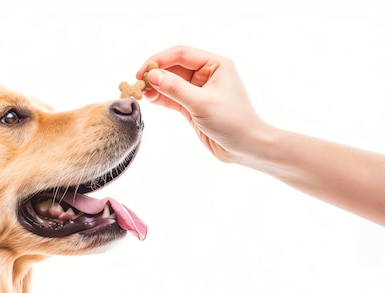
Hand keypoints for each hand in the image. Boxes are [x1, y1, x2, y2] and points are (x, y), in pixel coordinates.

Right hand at [137, 45, 271, 163]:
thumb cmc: (233, 121)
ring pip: (171, 83)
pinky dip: (161, 98)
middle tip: (138, 84)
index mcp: (215, 64)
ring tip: (142, 93)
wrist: (247, 147)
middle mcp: (207, 74)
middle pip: (174, 67)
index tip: (143, 72)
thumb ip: (175, 88)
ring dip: (156, 87)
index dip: (159, 60)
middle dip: (156, 74)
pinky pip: (173, 97)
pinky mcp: (193, 106)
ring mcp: (199, 91)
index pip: (181, 54)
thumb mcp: (202, 103)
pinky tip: (151, 99)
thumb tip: (152, 76)